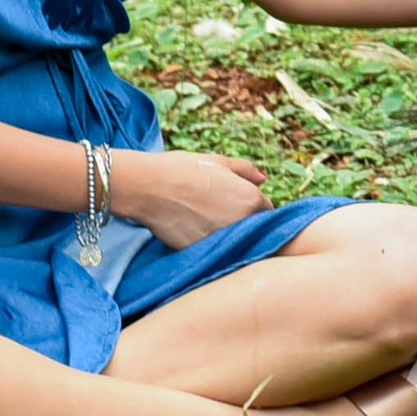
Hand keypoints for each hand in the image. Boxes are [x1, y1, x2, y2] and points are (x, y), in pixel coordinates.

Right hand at [108, 149, 268, 248]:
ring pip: (236, 243)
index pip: (267, 211)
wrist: (149, 187)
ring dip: (229, 236)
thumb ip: (245, 170)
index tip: (237, 204)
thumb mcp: (217, 162)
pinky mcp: (204, 253)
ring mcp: (224, 241)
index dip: (253, 207)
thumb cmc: (182, 169)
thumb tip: (263, 178)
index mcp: (252, 199)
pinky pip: (215, 251)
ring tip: (205, 221)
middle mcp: (243, 223)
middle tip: (218, 212)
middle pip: (254, 230)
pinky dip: (210, 245)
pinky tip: (194, 231)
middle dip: (244, 223)